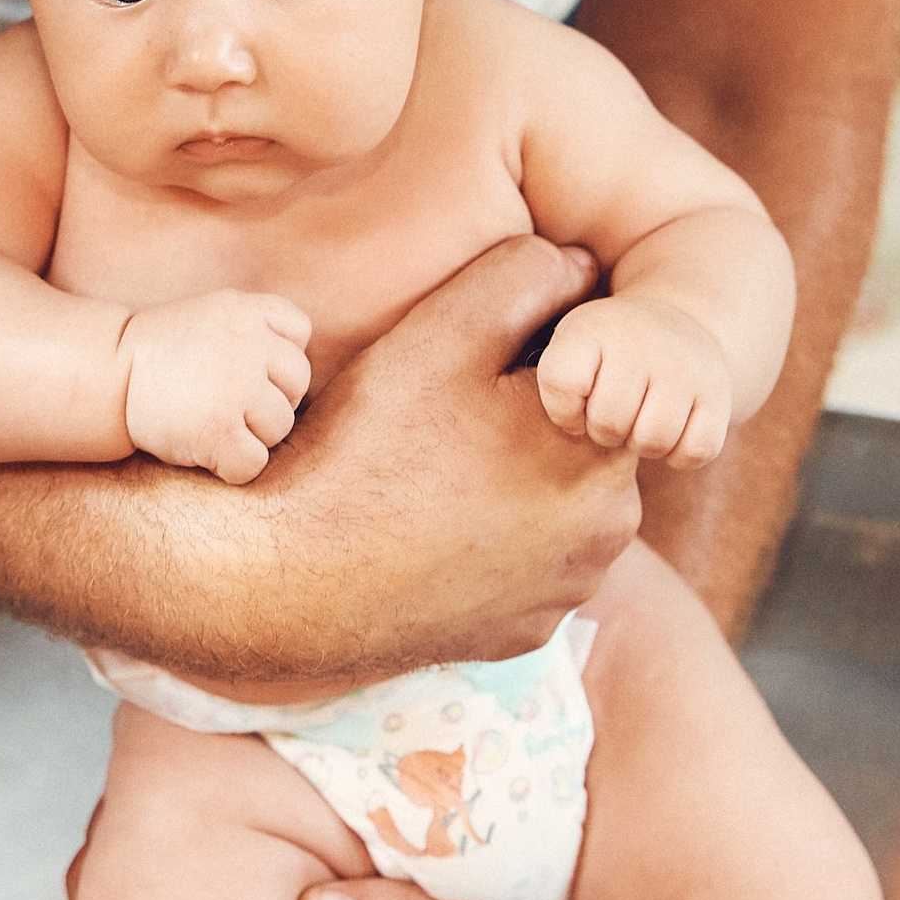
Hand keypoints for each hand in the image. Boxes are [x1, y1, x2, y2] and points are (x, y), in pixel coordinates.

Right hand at [122, 289, 313, 483]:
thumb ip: (256, 329)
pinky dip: (233, 467)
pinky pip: (254, 463)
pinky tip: (207, 452)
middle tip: (228, 404)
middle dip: (269, 399)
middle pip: (297, 383)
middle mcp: (248, 344)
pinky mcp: (219, 431)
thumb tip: (298, 372)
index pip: (299, 332)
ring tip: (213, 425)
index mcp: (246, 310)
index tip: (245, 367)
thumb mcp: (212, 316)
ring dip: (253, 435)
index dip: (278, 358)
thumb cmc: (162, 355)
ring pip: (280, 426)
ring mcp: (236, 388)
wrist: (106, 375)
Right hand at [235, 235, 641, 681]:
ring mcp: (567, 593)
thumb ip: (529, 276)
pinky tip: (434, 524)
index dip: (539, 353)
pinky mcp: (526, 633)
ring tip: (437, 467)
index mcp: (603, 452)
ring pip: (562, 505)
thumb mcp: (445, 330)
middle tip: (448, 414)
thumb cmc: (369, 447)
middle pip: (587, 441)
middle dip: (537, 418)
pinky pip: (529, 565)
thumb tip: (581, 267)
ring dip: (521, 479)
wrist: (291, 582)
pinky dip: (496, 541)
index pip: (601, 372)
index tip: (474, 366)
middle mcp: (608, 534)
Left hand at [535, 294, 731, 466]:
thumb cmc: (604, 354)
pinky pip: (694, 451)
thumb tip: (572, 434)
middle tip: (612, 412)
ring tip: (638, 421)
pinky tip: (670, 433)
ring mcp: (685, 367)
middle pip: (609, 422)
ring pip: (653, 440)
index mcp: (593, 327)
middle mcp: (642, 340)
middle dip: (604, 430)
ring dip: (641, 444)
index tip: (577, 400)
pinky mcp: (718, 395)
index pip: (562, 384)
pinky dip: (679, 454)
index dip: (564, 411)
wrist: (674, 328)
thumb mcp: (569, 351)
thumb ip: (556, 387)